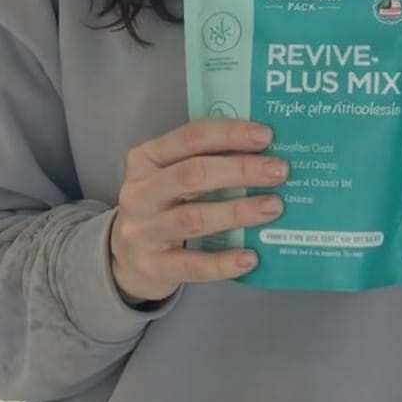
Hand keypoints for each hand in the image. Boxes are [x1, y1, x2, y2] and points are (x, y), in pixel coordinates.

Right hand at [106, 116, 284, 301]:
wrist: (123, 258)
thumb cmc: (159, 208)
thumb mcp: (166, 177)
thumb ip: (200, 163)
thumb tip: (261, 155)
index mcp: (145, 159)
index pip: (189, 138)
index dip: (228, 134)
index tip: (265, 136)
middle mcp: (141, 192)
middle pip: (192, 175)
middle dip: (240, 170)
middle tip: (278, 171)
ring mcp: (144, 230)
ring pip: (194, 218)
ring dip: (238, 211)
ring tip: (274, 207)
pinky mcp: (154, 266)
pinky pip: (194, 265)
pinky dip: (224, 261)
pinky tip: (251, 257)